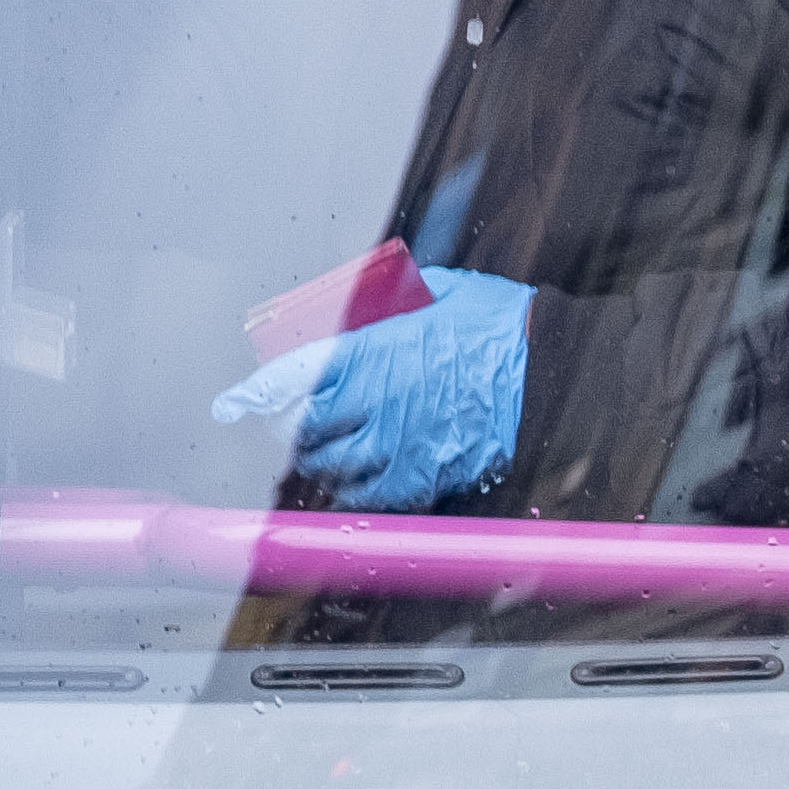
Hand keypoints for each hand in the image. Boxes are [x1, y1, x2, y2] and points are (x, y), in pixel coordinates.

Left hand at [212, 270, 535, 511]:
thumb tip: (363, 309)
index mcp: (366, 355)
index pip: (288, 380)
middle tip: (303, 428)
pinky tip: (369, 482)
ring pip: (337, 469)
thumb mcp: (432, 292)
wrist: (556, 360)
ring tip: (335, 455)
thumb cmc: (499, 321)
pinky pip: (380, 496)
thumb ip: (386, 309)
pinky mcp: (432, 472)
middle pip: (305, 432)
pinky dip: (366, 492)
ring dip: (328, 464)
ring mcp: (402, 443)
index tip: (232, 406)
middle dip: (297, 431)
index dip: (253, 396)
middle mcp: (375, 403)